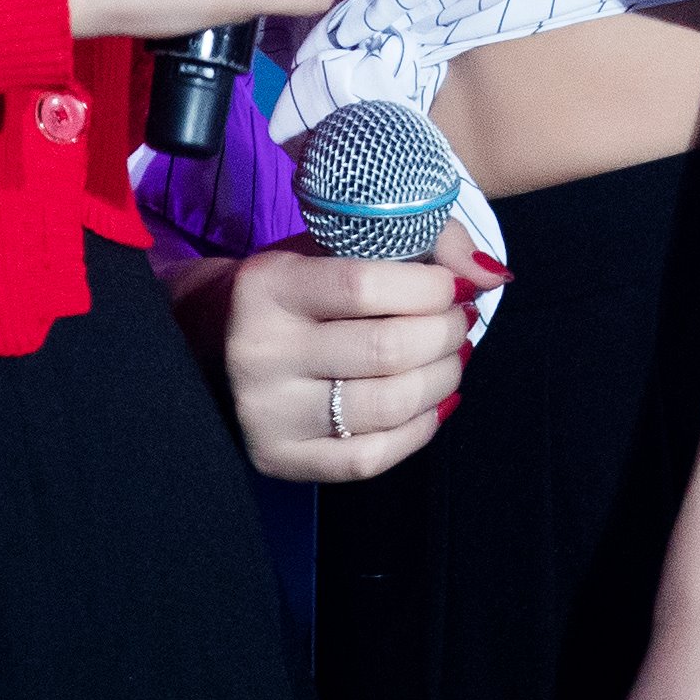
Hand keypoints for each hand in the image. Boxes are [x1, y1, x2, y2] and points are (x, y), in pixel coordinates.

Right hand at [217, 219, 497, 482]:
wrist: (208, 339)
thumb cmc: (288, 285)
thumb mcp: (330, 243)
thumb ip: (415, 240)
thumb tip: (492, 275)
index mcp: (268, 286)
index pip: (364, 285)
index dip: (428, 286)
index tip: (453, 285)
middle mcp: (262, 354)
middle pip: (386, 350)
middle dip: (446, 332)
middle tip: (459, 320)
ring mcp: (270, 414)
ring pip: (388, 406)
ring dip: (444, 378)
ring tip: (452, 356)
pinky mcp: (282, 459)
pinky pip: (372, 456)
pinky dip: (420, 428)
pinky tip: (433, 401)